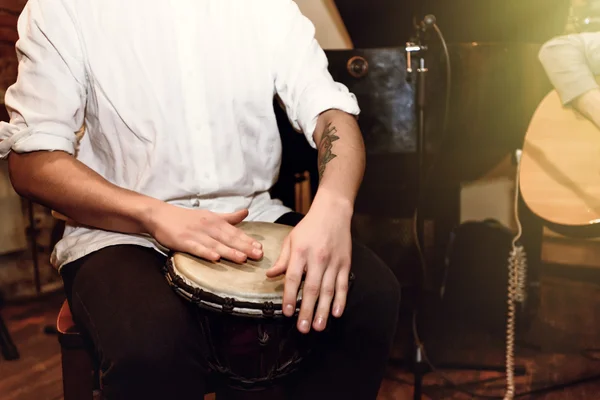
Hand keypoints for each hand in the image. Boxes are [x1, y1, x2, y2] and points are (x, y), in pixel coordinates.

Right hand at [145, 204, 262, 262]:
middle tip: (258, 255)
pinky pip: (196, 248)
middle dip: (244, 246)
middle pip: (228, 238)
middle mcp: (208, 227)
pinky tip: (215, 258)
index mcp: (215, 221)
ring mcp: (196, 234)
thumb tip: (246, 212)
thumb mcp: (210, 215)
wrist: (160, 215)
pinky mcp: (183, 241)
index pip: (235, 231)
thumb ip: (229, 217)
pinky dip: (206, 253)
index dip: (248, 240)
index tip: (260, 247)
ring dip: (229, 251)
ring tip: (242, 258)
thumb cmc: (187, 218)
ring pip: (216, 244)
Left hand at [266, 198, 351, 333]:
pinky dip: (340, 299)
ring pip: (328, 290)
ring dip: (324, 310)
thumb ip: (282, 260)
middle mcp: (318, 258)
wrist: (333, 212)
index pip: (294, 278)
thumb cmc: (309, 226)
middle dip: (307, 310)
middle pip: (312, 288)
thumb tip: (270, 276)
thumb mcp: (291, 239)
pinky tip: (336, 312)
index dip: (290, 296)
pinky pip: (343, 284)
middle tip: (303, 328)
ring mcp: (333, 261)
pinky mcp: (345, 263)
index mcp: (301, 252)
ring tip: (319, 326)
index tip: (287, 312)